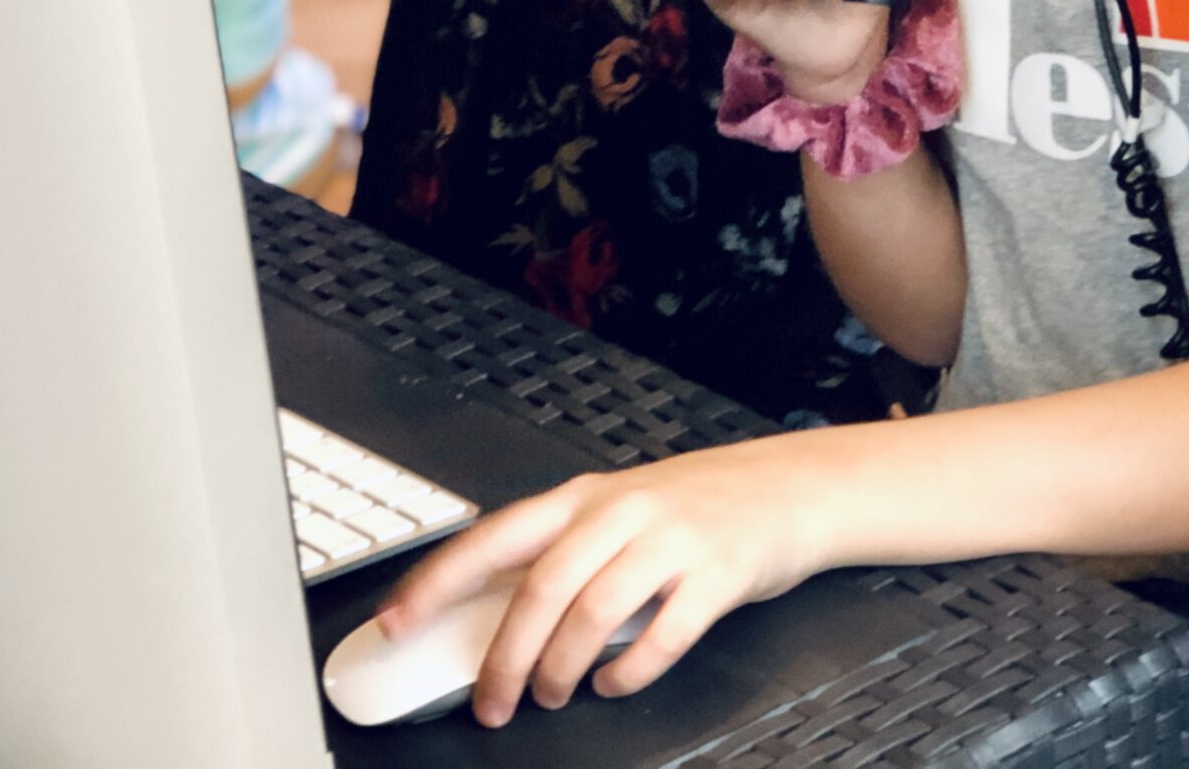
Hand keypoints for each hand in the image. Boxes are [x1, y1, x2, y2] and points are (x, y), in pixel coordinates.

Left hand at [373, 436, 837, 724]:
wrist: (790, 487)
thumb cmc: (696, 504)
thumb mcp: (619, 509)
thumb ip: (563, 550)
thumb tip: (489, 616)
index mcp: (583, 495)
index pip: (494, 537)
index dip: (438, 581)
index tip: (398, 622)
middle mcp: (622, 511)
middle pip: (542, 587)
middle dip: (506, 655)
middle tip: (491, 701)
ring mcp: (672, 539)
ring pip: (594, 612)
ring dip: (563, 668)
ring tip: (553, 694)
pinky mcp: (717, 573)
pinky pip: (662, 634)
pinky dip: (630, 672)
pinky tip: (616, 684)